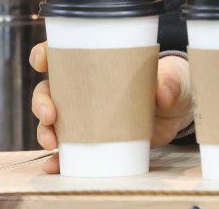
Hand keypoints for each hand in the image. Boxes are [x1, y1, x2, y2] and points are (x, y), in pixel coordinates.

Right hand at [29, 42, 193, 173]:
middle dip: (41, 101)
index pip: (61, 52)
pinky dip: (58, 158)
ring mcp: (85, 114)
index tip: (41, 61)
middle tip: (50, 114)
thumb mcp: (172, 77)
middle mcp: (83, 87)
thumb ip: (168, 82)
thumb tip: (161, 95)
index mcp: (95, 62)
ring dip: (44, 130)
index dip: (44, 53)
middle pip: (49, 89)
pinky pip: (68, 148)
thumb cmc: (169, 82)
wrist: (178, 112)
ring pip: (52, 120)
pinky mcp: (93, 137)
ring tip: (52, 143)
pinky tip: (55, 165)